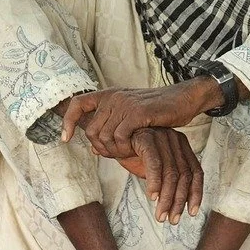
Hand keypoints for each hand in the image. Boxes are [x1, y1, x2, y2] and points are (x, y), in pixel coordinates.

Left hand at [63, 80, 218, 160]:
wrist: (183, 99)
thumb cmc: (158, 111)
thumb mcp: (131, 115)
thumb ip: (112, 127)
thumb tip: (93, 149)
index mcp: (109, 94)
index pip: (78, 103)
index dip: (68, 121)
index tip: (65, 139)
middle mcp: (113, 97)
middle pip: (91, 130)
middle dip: (101, 148)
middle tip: (117, 154)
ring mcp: (124, 103)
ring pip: (104, 137)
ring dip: (114, 151)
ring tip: (128, 153)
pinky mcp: (137, 113)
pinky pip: (119, 138)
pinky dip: (125, 148)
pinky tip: (135, 149)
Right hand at [113, 126, 202, 222]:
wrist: (111, 138)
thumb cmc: (134, 154)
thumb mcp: (155, 168)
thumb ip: (168, 181)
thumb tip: (179, 206)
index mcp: (181, 145)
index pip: (196, 172)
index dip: (196, 193)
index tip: (192, 212)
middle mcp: (175, 139)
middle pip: (184, 175)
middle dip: (179, 201)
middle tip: (172, 219)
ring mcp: (162, 137)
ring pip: (171, 173)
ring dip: (167, 198)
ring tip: (161, 214)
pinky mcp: (146, 138)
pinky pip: (155, 164)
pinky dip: (155, 182)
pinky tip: (151, 197)